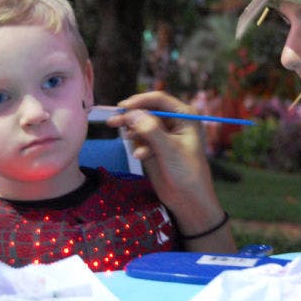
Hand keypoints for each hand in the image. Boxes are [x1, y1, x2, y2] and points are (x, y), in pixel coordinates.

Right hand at [107, 91, 235, 251]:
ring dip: (132, 131)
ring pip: (141, 124)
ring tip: (128, 140)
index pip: (159, 100)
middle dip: (131, 116)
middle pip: (147, 110)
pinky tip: (140, 157)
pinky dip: (137, 145)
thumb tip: (132, 113)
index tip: (123, 108)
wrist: (188, 200)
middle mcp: (174, 121)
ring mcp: (163, 134)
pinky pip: (139, 139)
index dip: (140, 101)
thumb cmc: (186, 172)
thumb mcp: (169, 150)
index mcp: (184, 116)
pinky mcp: (154, 147)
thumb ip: (151, 130)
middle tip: (112, 122)